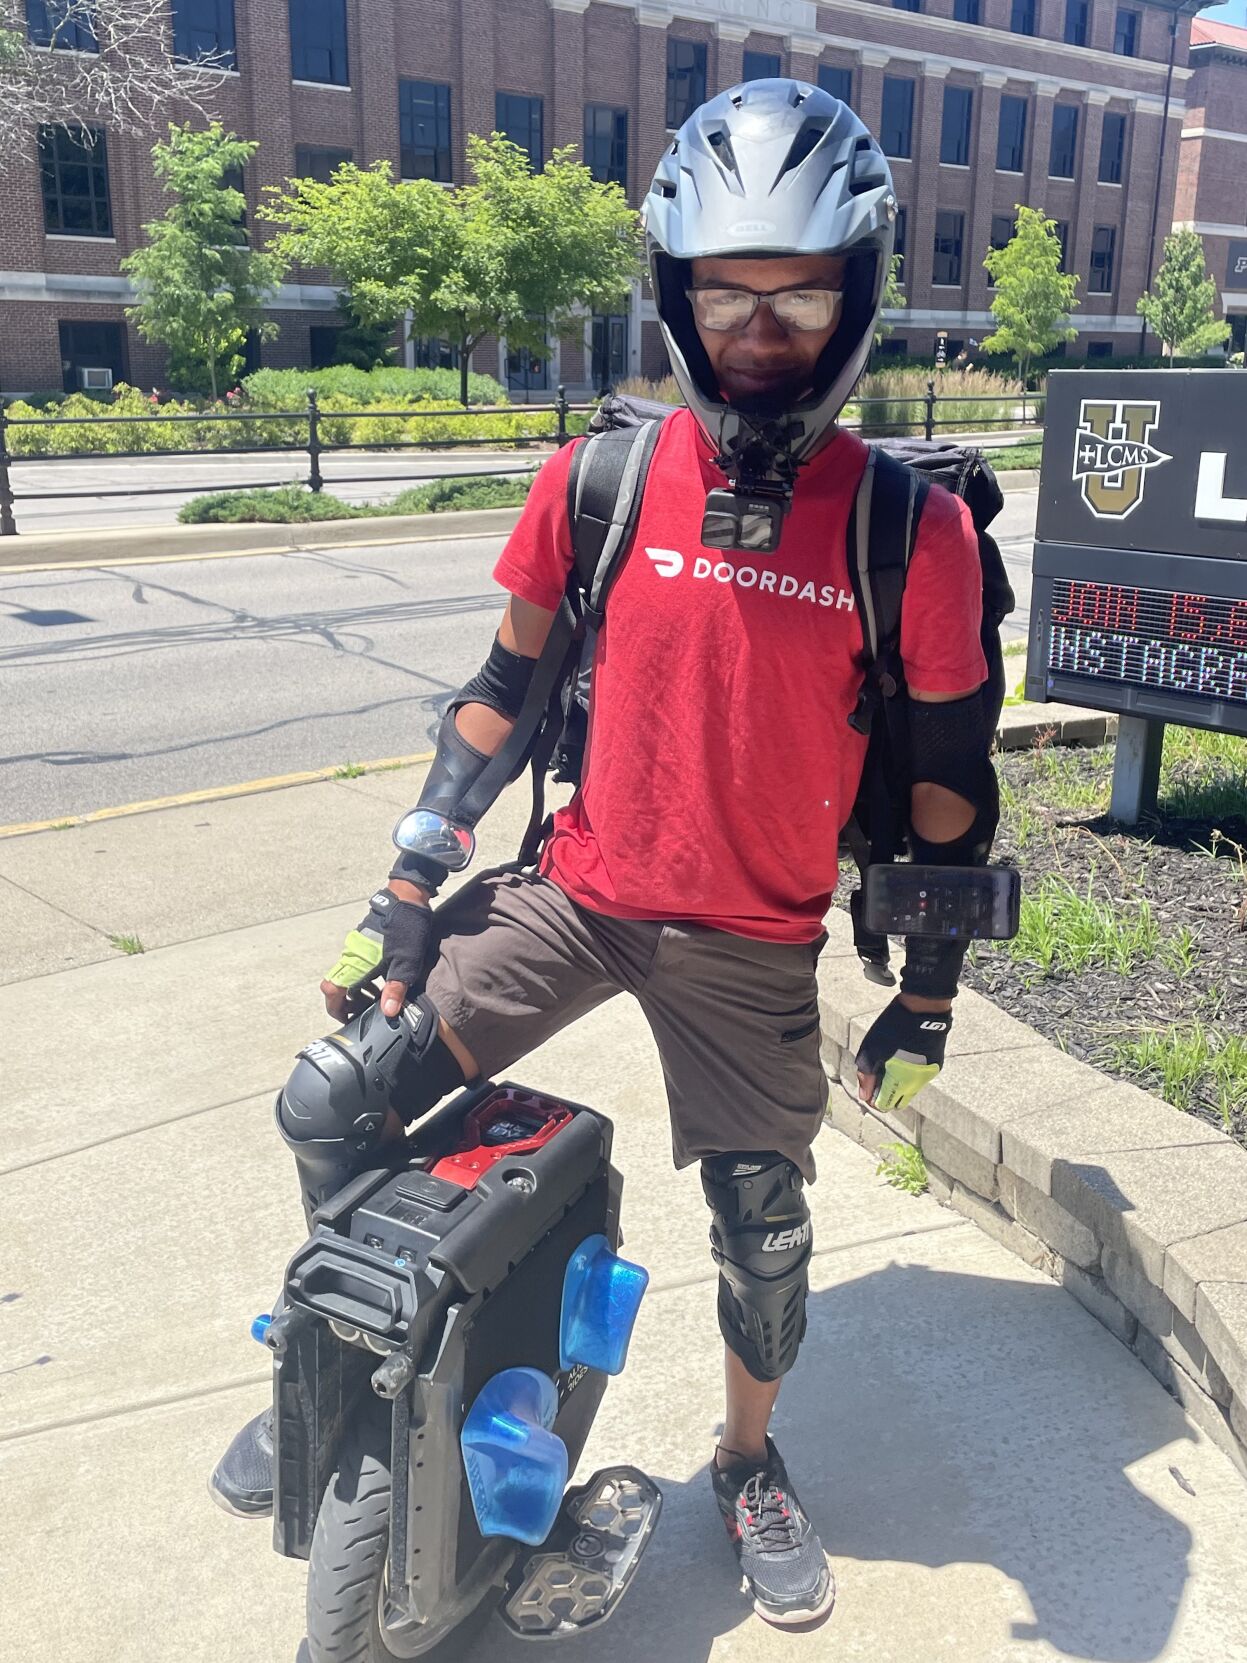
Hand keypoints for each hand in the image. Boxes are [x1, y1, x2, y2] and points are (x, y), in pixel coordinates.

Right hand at [322, 886, 434, 1022]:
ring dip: (357, 992)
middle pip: (337, 987)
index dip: (336, 1008)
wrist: (407, 896)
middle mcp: (350, 956)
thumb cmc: (406, 927)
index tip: (348, 1019)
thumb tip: (387, 1012)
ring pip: (347, 977)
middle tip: (366, 1013)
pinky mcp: (364, 943)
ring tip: (377, 1000)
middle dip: (348, 1004)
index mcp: (356, 962)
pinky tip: (382, 983)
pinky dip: (363, 980)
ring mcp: (356, 948)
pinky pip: (356, 967)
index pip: (332, 990)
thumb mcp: (406, 961)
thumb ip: (395, 987)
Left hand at [856, 994, 951, 1112]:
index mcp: (901, 1081)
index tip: (868, 1084)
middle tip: (877, 1074)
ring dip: (898, 1083)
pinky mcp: (936, 1064)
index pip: (885, 1105)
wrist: (923, 1009)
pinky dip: (909, 1073)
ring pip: (910, 1090)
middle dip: (886, 1094)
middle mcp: (918, 1083)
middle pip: (899, 1101)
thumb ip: (867, 1076)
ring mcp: (929, 1074)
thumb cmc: (892, 1027)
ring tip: (889, 1061)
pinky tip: (903, 1054)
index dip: (873, 1098)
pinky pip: (919, 1077)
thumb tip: (865, 1096)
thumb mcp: (871, 1050)